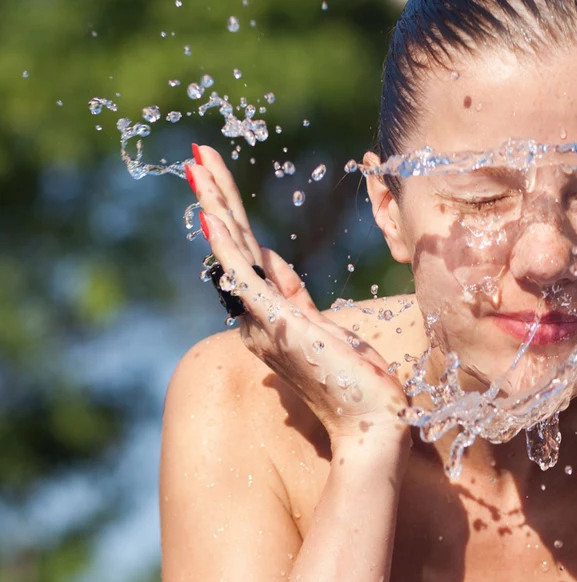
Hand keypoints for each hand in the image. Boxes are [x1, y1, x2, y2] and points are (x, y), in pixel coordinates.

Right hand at [186, 144, 408, 442]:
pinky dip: (228, 245)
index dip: (233, 214)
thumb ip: (293, 296)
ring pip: (233, 253)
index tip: (219, 182)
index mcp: (271, 314)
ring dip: (217, 206)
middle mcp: (258, 318)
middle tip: (198, 156)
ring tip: (198, 167)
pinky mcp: (280, 326)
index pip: (248, 253)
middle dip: (218, 197)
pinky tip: (213, 215)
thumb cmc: (357, 384)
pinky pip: (246, 279)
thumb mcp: (323, 327)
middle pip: (234, 246)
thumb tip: (276, 260)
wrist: (373, 424)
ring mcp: (265, 322)